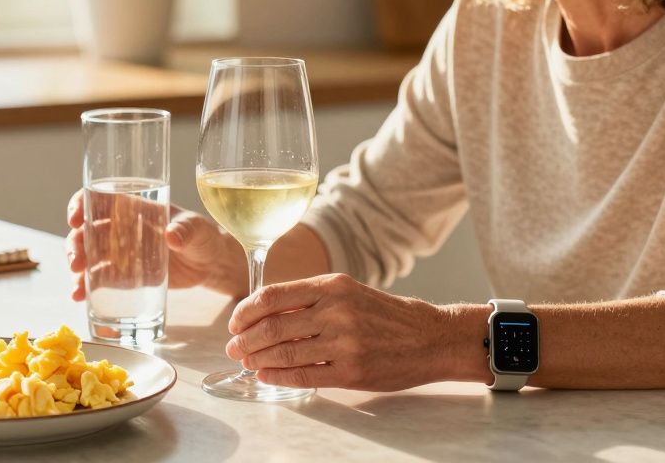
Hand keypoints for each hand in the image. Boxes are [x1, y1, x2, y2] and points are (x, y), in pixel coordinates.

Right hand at [66, 189, 246, 300]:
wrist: (210, 264)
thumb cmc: (204, 236)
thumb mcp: (198, 230)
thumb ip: (186, 230)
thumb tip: (172, 235)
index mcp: (136, 207)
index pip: (100, 198)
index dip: (81, 204)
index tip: (75, 219)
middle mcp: (122, 227)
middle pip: (87, 229)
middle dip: (75, 244)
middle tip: (76, 263)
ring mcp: (121, 251)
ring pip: (88, 254)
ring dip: (77, 268)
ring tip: (77, 287)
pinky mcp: (125, 274)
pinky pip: (99, 277)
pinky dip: (86, 286)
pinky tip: (79, 296)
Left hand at [224, 273, 489, 390]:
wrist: (431, 337)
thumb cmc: (386, 315)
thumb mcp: (349, 293)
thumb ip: (311, 299)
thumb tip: (266, 314)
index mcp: (332, 286)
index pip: (273, 296)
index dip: (246, 311)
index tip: (235, 322)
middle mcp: (335, 311)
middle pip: (272, 326)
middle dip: (245, 340)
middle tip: (233, 347)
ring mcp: (344, 342)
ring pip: (284, 353)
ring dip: (258, 360)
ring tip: (248, 363)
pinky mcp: (351, 371)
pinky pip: (304, 375)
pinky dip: (279, 377)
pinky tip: (267, 377)